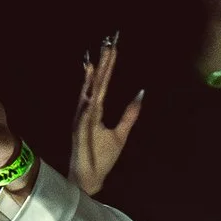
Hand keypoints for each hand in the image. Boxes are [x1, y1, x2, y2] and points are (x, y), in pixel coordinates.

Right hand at [70, 35, 143, 197]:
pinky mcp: (79, 132)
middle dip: (102, 63)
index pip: (103, 83)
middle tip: (108, 42)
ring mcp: (81, 120)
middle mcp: (86, 111)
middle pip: (96, 83)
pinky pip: (85, 115)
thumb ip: (129, 115)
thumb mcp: (120, 134)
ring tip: (96, 59)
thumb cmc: (101, 157)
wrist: (89, 178)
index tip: (113, 47)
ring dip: (92, 77)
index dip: (108, 65)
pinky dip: (87, 102)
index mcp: (95, 110)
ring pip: (89, 94)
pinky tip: (91, 90)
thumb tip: (140, 94)